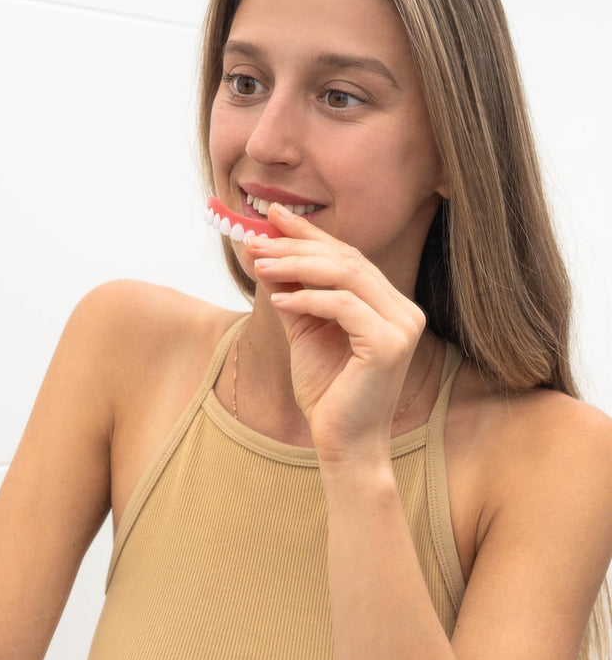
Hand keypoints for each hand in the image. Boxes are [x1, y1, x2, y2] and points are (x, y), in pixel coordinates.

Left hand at [249, 204, 424, 460]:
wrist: (343, 443)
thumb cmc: (327, 392)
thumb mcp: (304, 332)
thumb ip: (294, 294)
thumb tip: (266, 254)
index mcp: (388, 304)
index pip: (347, 256)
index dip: (310, 234)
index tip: (273, 216)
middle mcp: (403, 310)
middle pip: (346, 260)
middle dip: (297, 246)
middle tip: (257, 240)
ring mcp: (402, 326)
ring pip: (346, 276)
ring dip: (296, 266)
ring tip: (260, 265)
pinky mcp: (390, 345)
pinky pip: (343, 306)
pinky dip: (307, 298)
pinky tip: (277, 299)